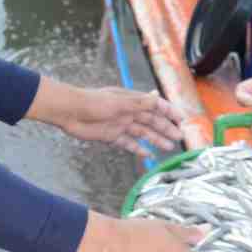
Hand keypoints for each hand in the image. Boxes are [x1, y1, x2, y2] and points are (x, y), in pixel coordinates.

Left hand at [30, 81, 183, 156]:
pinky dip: (137, 149)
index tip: (182, 120)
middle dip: (166, 128)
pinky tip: (147, 155)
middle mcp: (128, 112)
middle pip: (151, 121)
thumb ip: (138, 103)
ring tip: (168, 147)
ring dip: (155, 139)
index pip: (155, 105)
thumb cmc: (92, 103)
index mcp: (131, 100)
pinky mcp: (111, 135)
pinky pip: (128, 143)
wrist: (69, 112)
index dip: (169, 111)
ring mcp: (120, 124)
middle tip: (179, 138)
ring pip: (142, 133)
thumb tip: (157, 96)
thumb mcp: (118, 103)